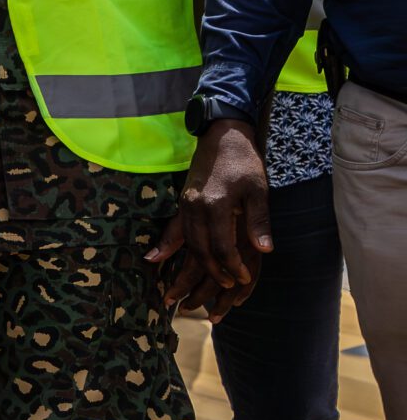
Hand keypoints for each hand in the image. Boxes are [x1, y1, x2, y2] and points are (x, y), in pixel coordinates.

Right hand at [150, 118, 272, 310]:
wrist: (223, 134)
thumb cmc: (245, 162)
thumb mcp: (259, 191)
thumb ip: (259, 221)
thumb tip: (265, 250)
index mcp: (216, 204)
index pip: (222, 246)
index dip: (233, 265)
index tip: (245, 277)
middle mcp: (196, 207)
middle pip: (200, 249)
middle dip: (214, 270)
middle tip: (229, 285)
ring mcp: (186, 204)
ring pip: (187, 241)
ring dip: (195, 262)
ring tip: (206, 279)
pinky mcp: (182, 201)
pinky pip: (174, 228)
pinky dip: (167, 245)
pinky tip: (155, 258)